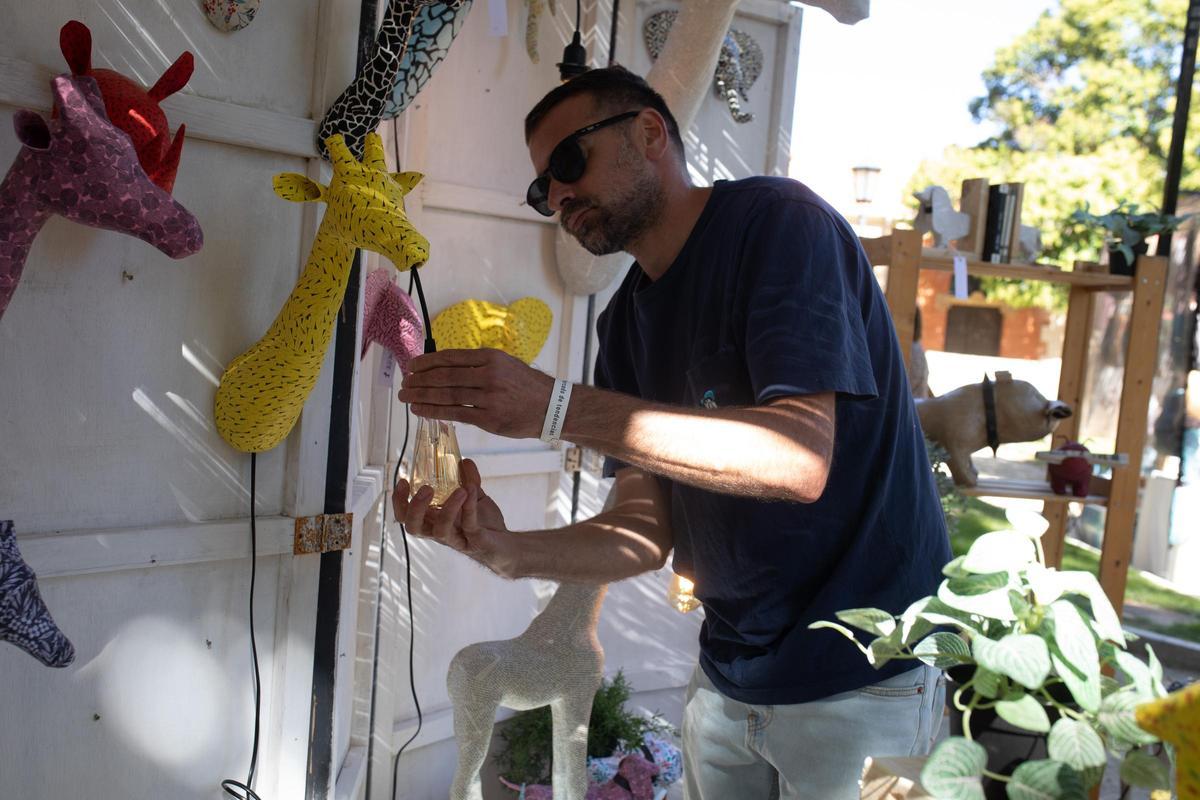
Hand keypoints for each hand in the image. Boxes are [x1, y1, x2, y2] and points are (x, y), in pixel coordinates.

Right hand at [391, 458, 510, 573]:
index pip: (405, 516)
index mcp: (433, 521)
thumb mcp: (474, 497)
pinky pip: (469, 526)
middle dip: (415, 508)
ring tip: (460, 490)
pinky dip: (469, 507)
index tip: (403, 480)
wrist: (506, 544)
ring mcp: (457, 539)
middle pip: (414, 528)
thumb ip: (468, 480)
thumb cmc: (484, 523)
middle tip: (426, 488)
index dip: (399, 501)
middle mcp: (440, 531)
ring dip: (448, 509)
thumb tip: (464, 460)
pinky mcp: (475, 541)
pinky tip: (471, 490)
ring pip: (441, 531)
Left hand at [397, 348, 553, 438]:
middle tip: (405, 384)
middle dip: (419, 380)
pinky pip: (455, 414)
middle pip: (444, 376)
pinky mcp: (490, 418)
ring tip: (407, 397)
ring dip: (422, 396)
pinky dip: (434, 412)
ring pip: (446, 395)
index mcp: (490, 357)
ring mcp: (489, 398)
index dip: (426, 362)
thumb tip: (443, 367)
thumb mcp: (504, 364)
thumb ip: (477, 364)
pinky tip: (421, 411)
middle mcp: (488, 375)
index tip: (411, 366)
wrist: (551, 407)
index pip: (450, 357)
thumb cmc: (525, 385)